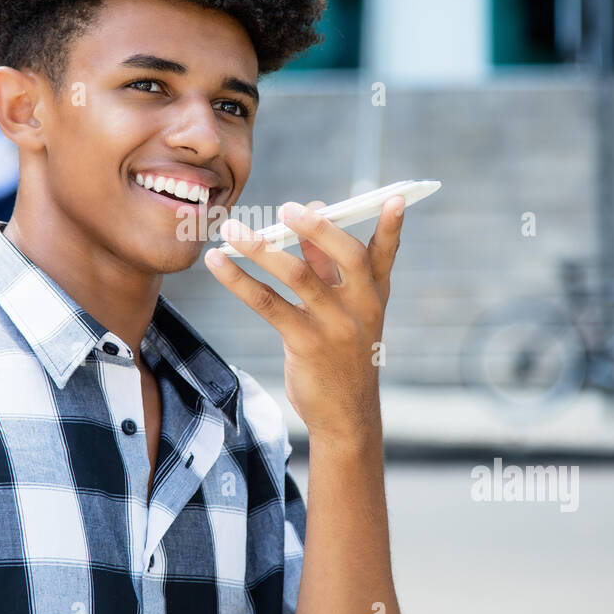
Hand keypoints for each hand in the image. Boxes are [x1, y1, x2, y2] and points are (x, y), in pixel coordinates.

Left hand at [203, 196, 405, 448]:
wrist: (345, 416)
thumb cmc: (342, 356)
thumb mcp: (346, 314)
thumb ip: (329, 269)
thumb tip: (310, 219)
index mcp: (374, 296)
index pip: (385, 254)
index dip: (392, 226)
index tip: (395, 197)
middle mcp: (361, 308)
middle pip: (347, 256)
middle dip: (318, 228)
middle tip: (288, 208)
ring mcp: (335, 327)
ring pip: (298, 275)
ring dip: (261, 248)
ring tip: (233, 230)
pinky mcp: (306, 344)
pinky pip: (267, 303)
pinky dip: (239, 279)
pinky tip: (217, 262)